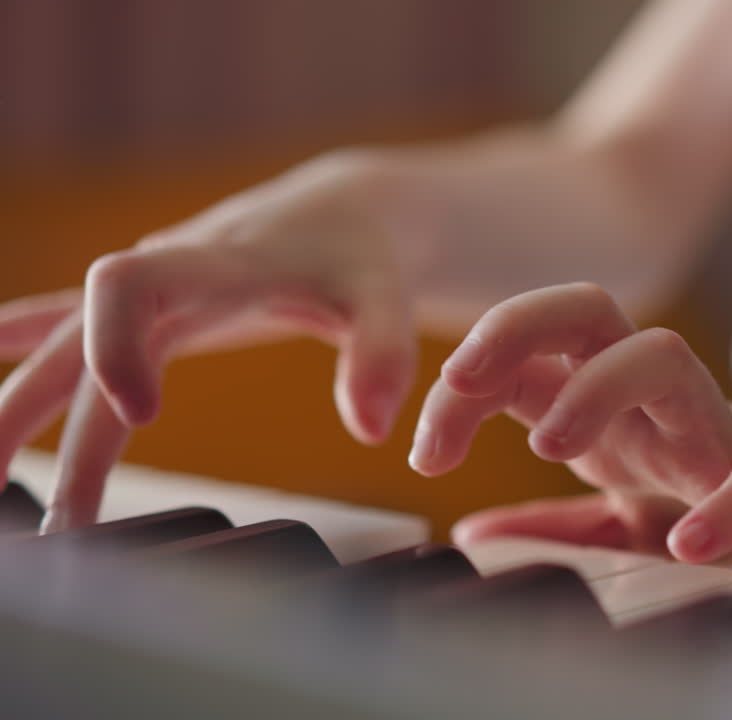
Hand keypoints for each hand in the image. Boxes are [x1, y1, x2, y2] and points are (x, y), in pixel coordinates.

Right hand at [0, 150, 427, 530]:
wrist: (340, 217)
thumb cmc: (360, 258)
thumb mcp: (384, 300)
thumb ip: (382, 356)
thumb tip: (373, 426)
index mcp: (213, 263)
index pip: (128, 284)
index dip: (113, 342)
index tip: (139, 415)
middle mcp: (162, 275)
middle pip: (72, 335)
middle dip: (31, 411)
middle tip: (10, 496)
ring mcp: (150, 296)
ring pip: (66, 353)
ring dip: (24, 417)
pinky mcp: (152, 314)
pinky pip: (73, 332)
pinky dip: (25, 352)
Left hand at [410, 283, 731, 585]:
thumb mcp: (626, 512)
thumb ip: (554, 524)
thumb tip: (468, 534)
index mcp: (616, 410)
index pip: (530, 354)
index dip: (463, 382)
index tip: (423, 449)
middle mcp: (660, 404)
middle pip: (588, 314)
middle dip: (517, 324)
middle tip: (461, 376)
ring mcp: (724, 433)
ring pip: (662, 360)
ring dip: (597, 389)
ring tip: (554, 447)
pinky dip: (723, 506)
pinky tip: (687, 543)